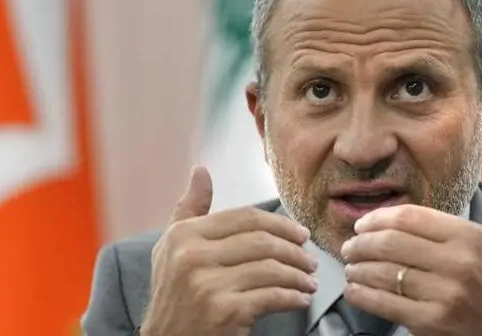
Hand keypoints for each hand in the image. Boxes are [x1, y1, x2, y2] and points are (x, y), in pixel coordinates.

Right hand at [140, 167, 317, 335]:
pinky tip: (300, 299)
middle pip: (262, 241)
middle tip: (310, 260)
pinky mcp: (225, 311)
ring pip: (272, 268)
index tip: (300, 234)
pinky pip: (272, 297)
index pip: (245, 217)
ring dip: (298, 275)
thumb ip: (190, 209)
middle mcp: (192, 256)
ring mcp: (208, 284)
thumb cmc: (174, 294)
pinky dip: (293, 297)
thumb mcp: (172, 248)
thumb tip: (200, 170)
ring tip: (308, 281)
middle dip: (295, 250)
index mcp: (183, 235)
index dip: (280, 223)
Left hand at [341, 143, 481, 335]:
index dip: (378, 218)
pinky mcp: (432, 323)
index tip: (364, 224)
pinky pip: (386, 303)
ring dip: (358, 268)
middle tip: (350, 245)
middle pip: (390, 243)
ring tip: (350, 266)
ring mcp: (444, 295)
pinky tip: (356, 289)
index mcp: (470, 237)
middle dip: (361, 243)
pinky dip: (363, 294)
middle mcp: (456, 264)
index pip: (409, 218)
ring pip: (384, 273)